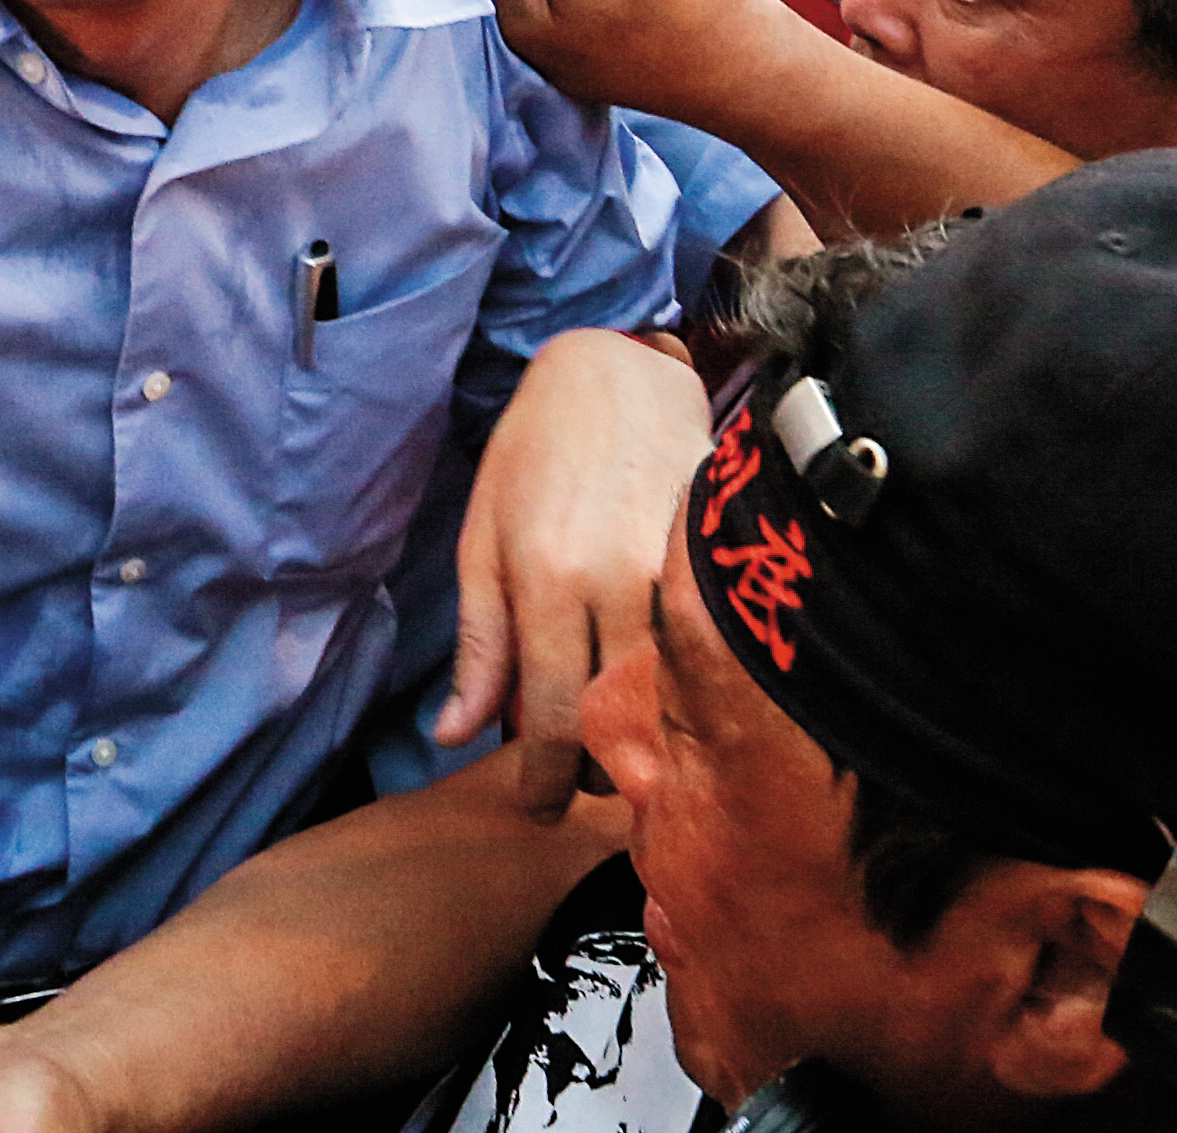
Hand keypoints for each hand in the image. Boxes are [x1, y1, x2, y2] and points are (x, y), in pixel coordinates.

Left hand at [444, 328, 708, 748]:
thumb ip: (479, 645)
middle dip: (601, 768)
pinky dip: (687, 682)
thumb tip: (455, 734)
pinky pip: (708, 646)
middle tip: (584, 779)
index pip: (557, 719)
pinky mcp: (720, 554)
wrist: (614, 372)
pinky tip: (668, 687)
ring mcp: (679, 567)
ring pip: (673, 692)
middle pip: (623, 719)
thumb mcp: (482, 543)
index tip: (542, 805)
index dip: (550, 781)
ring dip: (649, 732)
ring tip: (625, 741)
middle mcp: (618, 578)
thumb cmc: (534, 454)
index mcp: (548, 579)